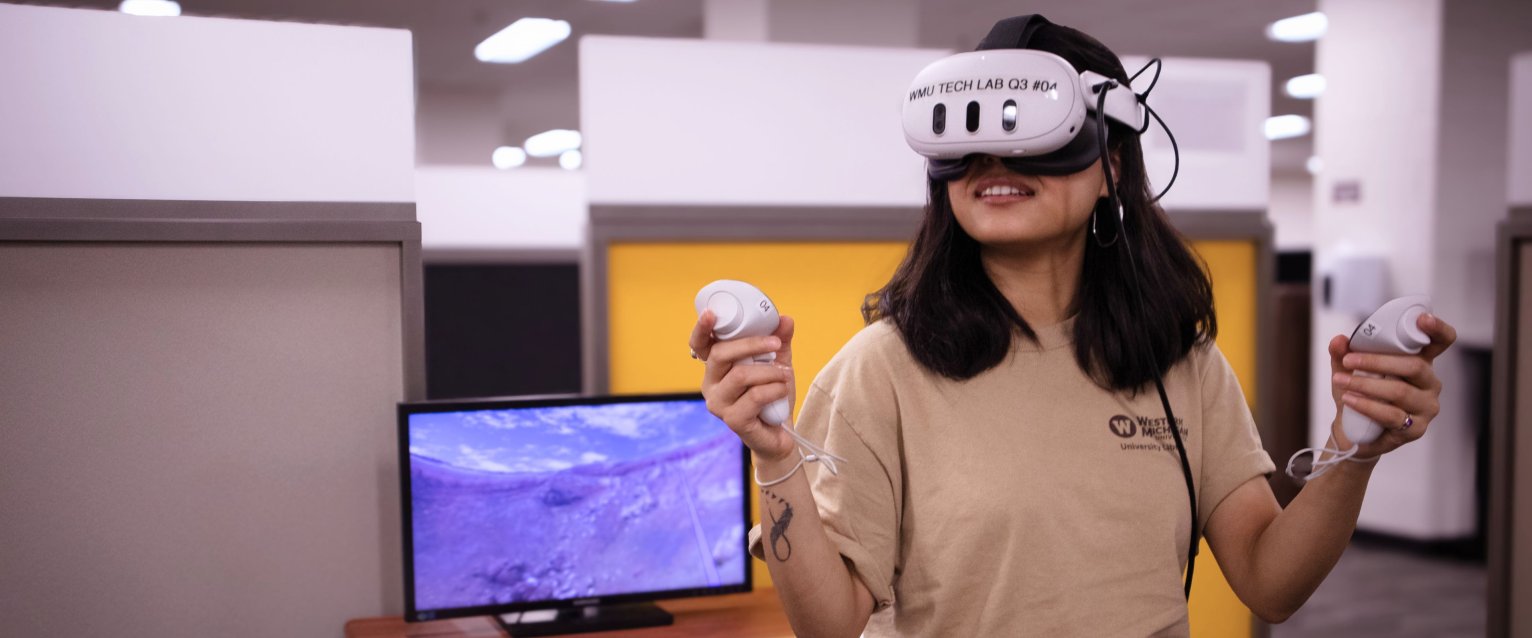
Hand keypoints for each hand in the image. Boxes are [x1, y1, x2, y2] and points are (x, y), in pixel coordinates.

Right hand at [688, 310, 798, 462]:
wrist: (781, 435)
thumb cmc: (773, 397)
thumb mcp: (778, 365)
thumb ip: (779, 343)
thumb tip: (785, 319)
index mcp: (716, 368)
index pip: (700, 345)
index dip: (701, 329)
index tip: (710, 314)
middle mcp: (711, 385)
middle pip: (721, 354)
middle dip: (752, 344)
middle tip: (775, 344)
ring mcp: (719, 404)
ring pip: (741, 375)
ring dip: (769, 371)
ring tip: (785, 374)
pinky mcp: (733, 420)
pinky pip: (755, 396)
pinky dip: (775, 389)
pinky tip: (783, 390)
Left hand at [1327, 313, 1457, 457]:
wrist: (1354, 431)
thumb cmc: (1360, 394)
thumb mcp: (1348, 371)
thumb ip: (1343, 354)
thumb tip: (1339, 340)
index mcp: (1420, 362)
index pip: (1440, 342)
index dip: (1437, 329)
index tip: (1422, 319)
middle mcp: (1429, 383)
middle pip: (1414, 366)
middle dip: (1377, 362)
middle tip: (1349, 360)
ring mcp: (1426, 407)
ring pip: (1401, 391)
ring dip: (1366, 385)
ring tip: (1342, 382)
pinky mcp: (1415, 429)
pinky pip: (1392, 415)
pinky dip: (1367, 406)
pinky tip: (1350, 400)